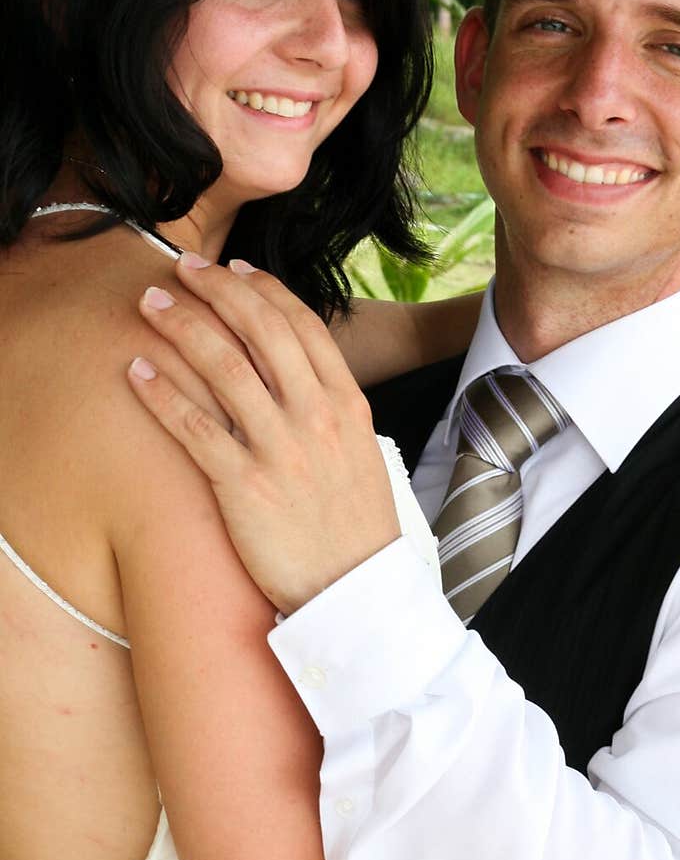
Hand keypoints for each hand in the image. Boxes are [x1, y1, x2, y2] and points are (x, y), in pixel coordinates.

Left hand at [127, 257, 400, 615]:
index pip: (303, 325)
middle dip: (216, 290)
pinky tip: (138, 371)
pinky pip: (194, 427)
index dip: (263, 289)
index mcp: (348, 403)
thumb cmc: (356, 527)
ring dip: (181, 326)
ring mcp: (281, 449)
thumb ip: (331, 406)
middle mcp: (316, 416)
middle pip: (261, 330)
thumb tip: (297, 371)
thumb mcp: (361, 452)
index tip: (234, 269)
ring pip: (224, 366)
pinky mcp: (245, 486)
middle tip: (182, 269)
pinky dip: (161, 394)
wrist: (356, 591)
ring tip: (150, 304)